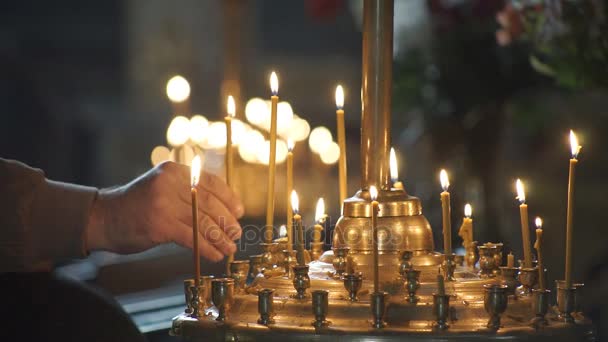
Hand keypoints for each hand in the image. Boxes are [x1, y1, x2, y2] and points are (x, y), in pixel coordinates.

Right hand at [85, 161, 243, 261]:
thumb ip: (187, 193)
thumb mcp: (162, 188)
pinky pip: (192, 237)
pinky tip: (214, 255)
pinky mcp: (160, 225)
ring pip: (202, 221)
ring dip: (220, 237)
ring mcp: (164, 203)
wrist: (103, 218)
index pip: (210, 182)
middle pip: (209, 203)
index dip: (228, 198)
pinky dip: (207, 248)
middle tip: (236, 233)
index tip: (239, 212)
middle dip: (226, 221)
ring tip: (229, 248)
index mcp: (174, 171)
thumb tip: (223, 209)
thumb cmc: (137, 206)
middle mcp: (170, 183)